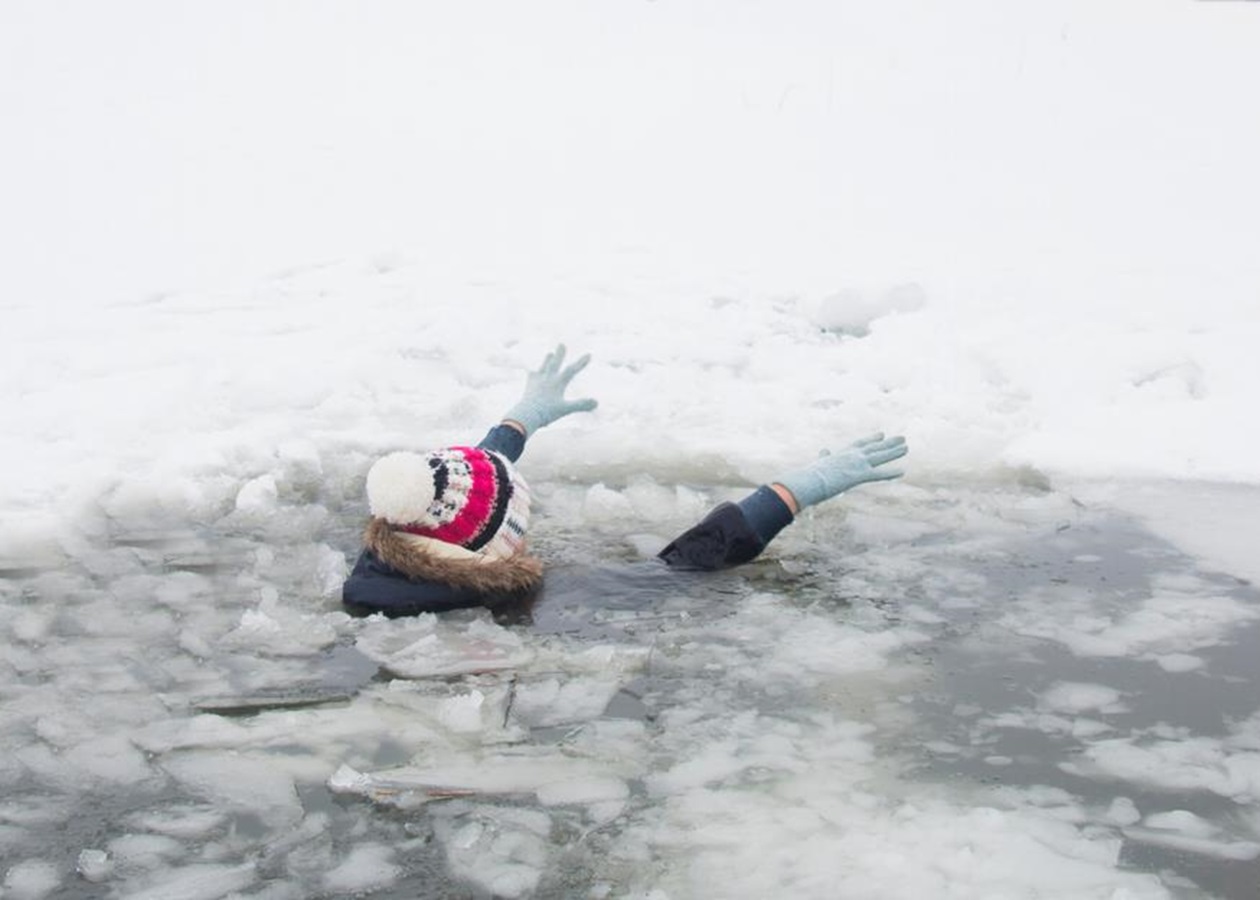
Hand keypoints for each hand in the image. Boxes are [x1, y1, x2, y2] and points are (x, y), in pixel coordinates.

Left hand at [501, 344, 597, 435]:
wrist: (525, 415)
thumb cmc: (546, 413)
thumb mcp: (565, 409)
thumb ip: (581, 405)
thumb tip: (596, 402)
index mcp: (557, 383)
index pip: (571, 370)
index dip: (581, 362)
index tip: (588, 354)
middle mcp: (547, 379)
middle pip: (555, 364)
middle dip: (560, 354)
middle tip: (561, 344)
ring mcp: (536, 382)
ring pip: (543, 368)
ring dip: (547, 361)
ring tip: (549, 353)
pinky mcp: (528, 388)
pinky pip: (531, 378)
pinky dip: (533, 375)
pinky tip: (531, 373)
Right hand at [775, 433, 907, 510]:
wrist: (808, 481)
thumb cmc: (809, 477)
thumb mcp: (818, 464)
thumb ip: (824, 458)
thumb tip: (823, 451)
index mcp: (842, 454)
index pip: (860, 444)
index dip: (872, 440)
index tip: (881, 435)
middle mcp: (851, 455)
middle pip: (874, 447)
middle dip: (889, 443)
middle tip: (902, 438)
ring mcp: (856, 464)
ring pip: (880, 456)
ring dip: (894, 452)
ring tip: (906, 447)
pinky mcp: (858, 475)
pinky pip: (878, 474)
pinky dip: (891, 473)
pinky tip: (902, 471)